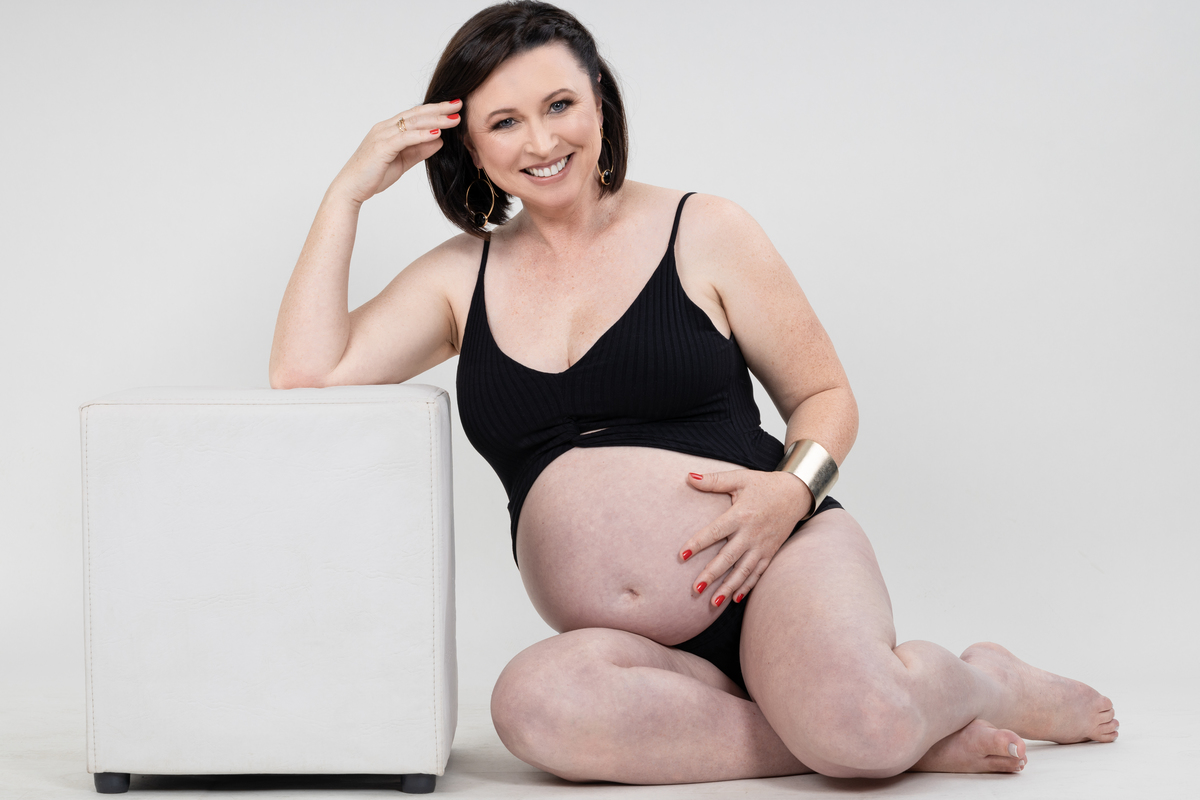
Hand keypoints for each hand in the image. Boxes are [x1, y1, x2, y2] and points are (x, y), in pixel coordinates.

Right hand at [331, 98, 462, 205]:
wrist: (350, 188)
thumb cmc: (373, 176)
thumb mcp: (402, 162)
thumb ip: (419, 150)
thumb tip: (439, 140)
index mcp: (389, 129)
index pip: (415, 115)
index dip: (435, 110)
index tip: (453, 108)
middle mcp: (385, 128)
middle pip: (416, 114)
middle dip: (439, 109)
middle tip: (458, 104)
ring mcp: (382, 136)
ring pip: (412, 123)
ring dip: (435, 120)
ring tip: (453, 119)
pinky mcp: (381, 147)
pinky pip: (405, 138)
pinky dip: (421, 134)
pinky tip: (436, 132)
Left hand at [679, 469, 812, 606]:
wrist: (796, 493)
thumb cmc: (763, 485)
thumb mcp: (740, 478)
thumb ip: (714, 481)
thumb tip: (688, 477)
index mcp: (741, 515)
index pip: (715, 532)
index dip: (698, 544)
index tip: (681, 556)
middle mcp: (751, 533)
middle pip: (729, 557)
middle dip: (712, 575)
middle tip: (695, 589)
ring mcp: (762, 545)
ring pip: (743, 571)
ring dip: (728, 587)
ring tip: (713, 603)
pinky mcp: (770, 552)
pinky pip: (758, 573)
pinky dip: (747, 586)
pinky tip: (736, 598)